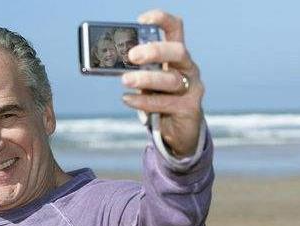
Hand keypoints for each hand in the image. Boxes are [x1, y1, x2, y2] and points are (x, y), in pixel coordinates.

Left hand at [121, 10, 203, 156]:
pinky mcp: (189, 109)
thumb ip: (135, 71)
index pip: (175, 29)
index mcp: (176, 56)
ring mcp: (191, 88)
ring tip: (125, 81)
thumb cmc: (159, 100)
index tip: (141, 20)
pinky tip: (128, 99)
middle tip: (132, 55)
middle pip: (177, 52)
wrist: (177, 132)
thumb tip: (109, 62)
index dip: (161, 20)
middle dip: (155, 51)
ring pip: (171, 80)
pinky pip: (166, 103)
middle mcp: (187, 68)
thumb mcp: (146, 82)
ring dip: (146, 79)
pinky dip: (144, 101)